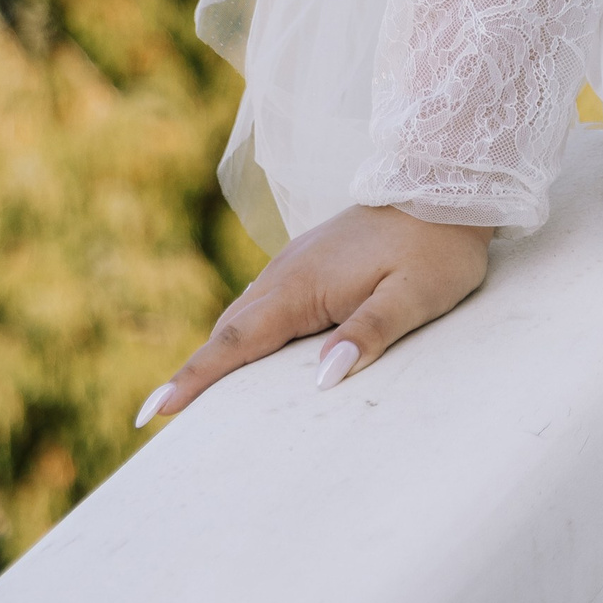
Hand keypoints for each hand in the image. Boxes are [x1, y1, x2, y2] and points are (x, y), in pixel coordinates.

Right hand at [135, 204, 493, 424]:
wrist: (448, 185)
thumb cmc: (436, 248)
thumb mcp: (413, 297)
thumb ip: (369, 332)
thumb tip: (322, 377)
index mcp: (303, 284)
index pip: (235, 341)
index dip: (193, 378)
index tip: (153, 412)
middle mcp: (289, 271)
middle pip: (230, 331)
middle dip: (195, 372)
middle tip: (161, 417)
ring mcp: (298, 261)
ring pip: (245, 315)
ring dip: (218, 351)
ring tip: (194, 396)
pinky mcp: (312, 258)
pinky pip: (264, 302)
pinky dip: (244, 332)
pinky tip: (250, 351)